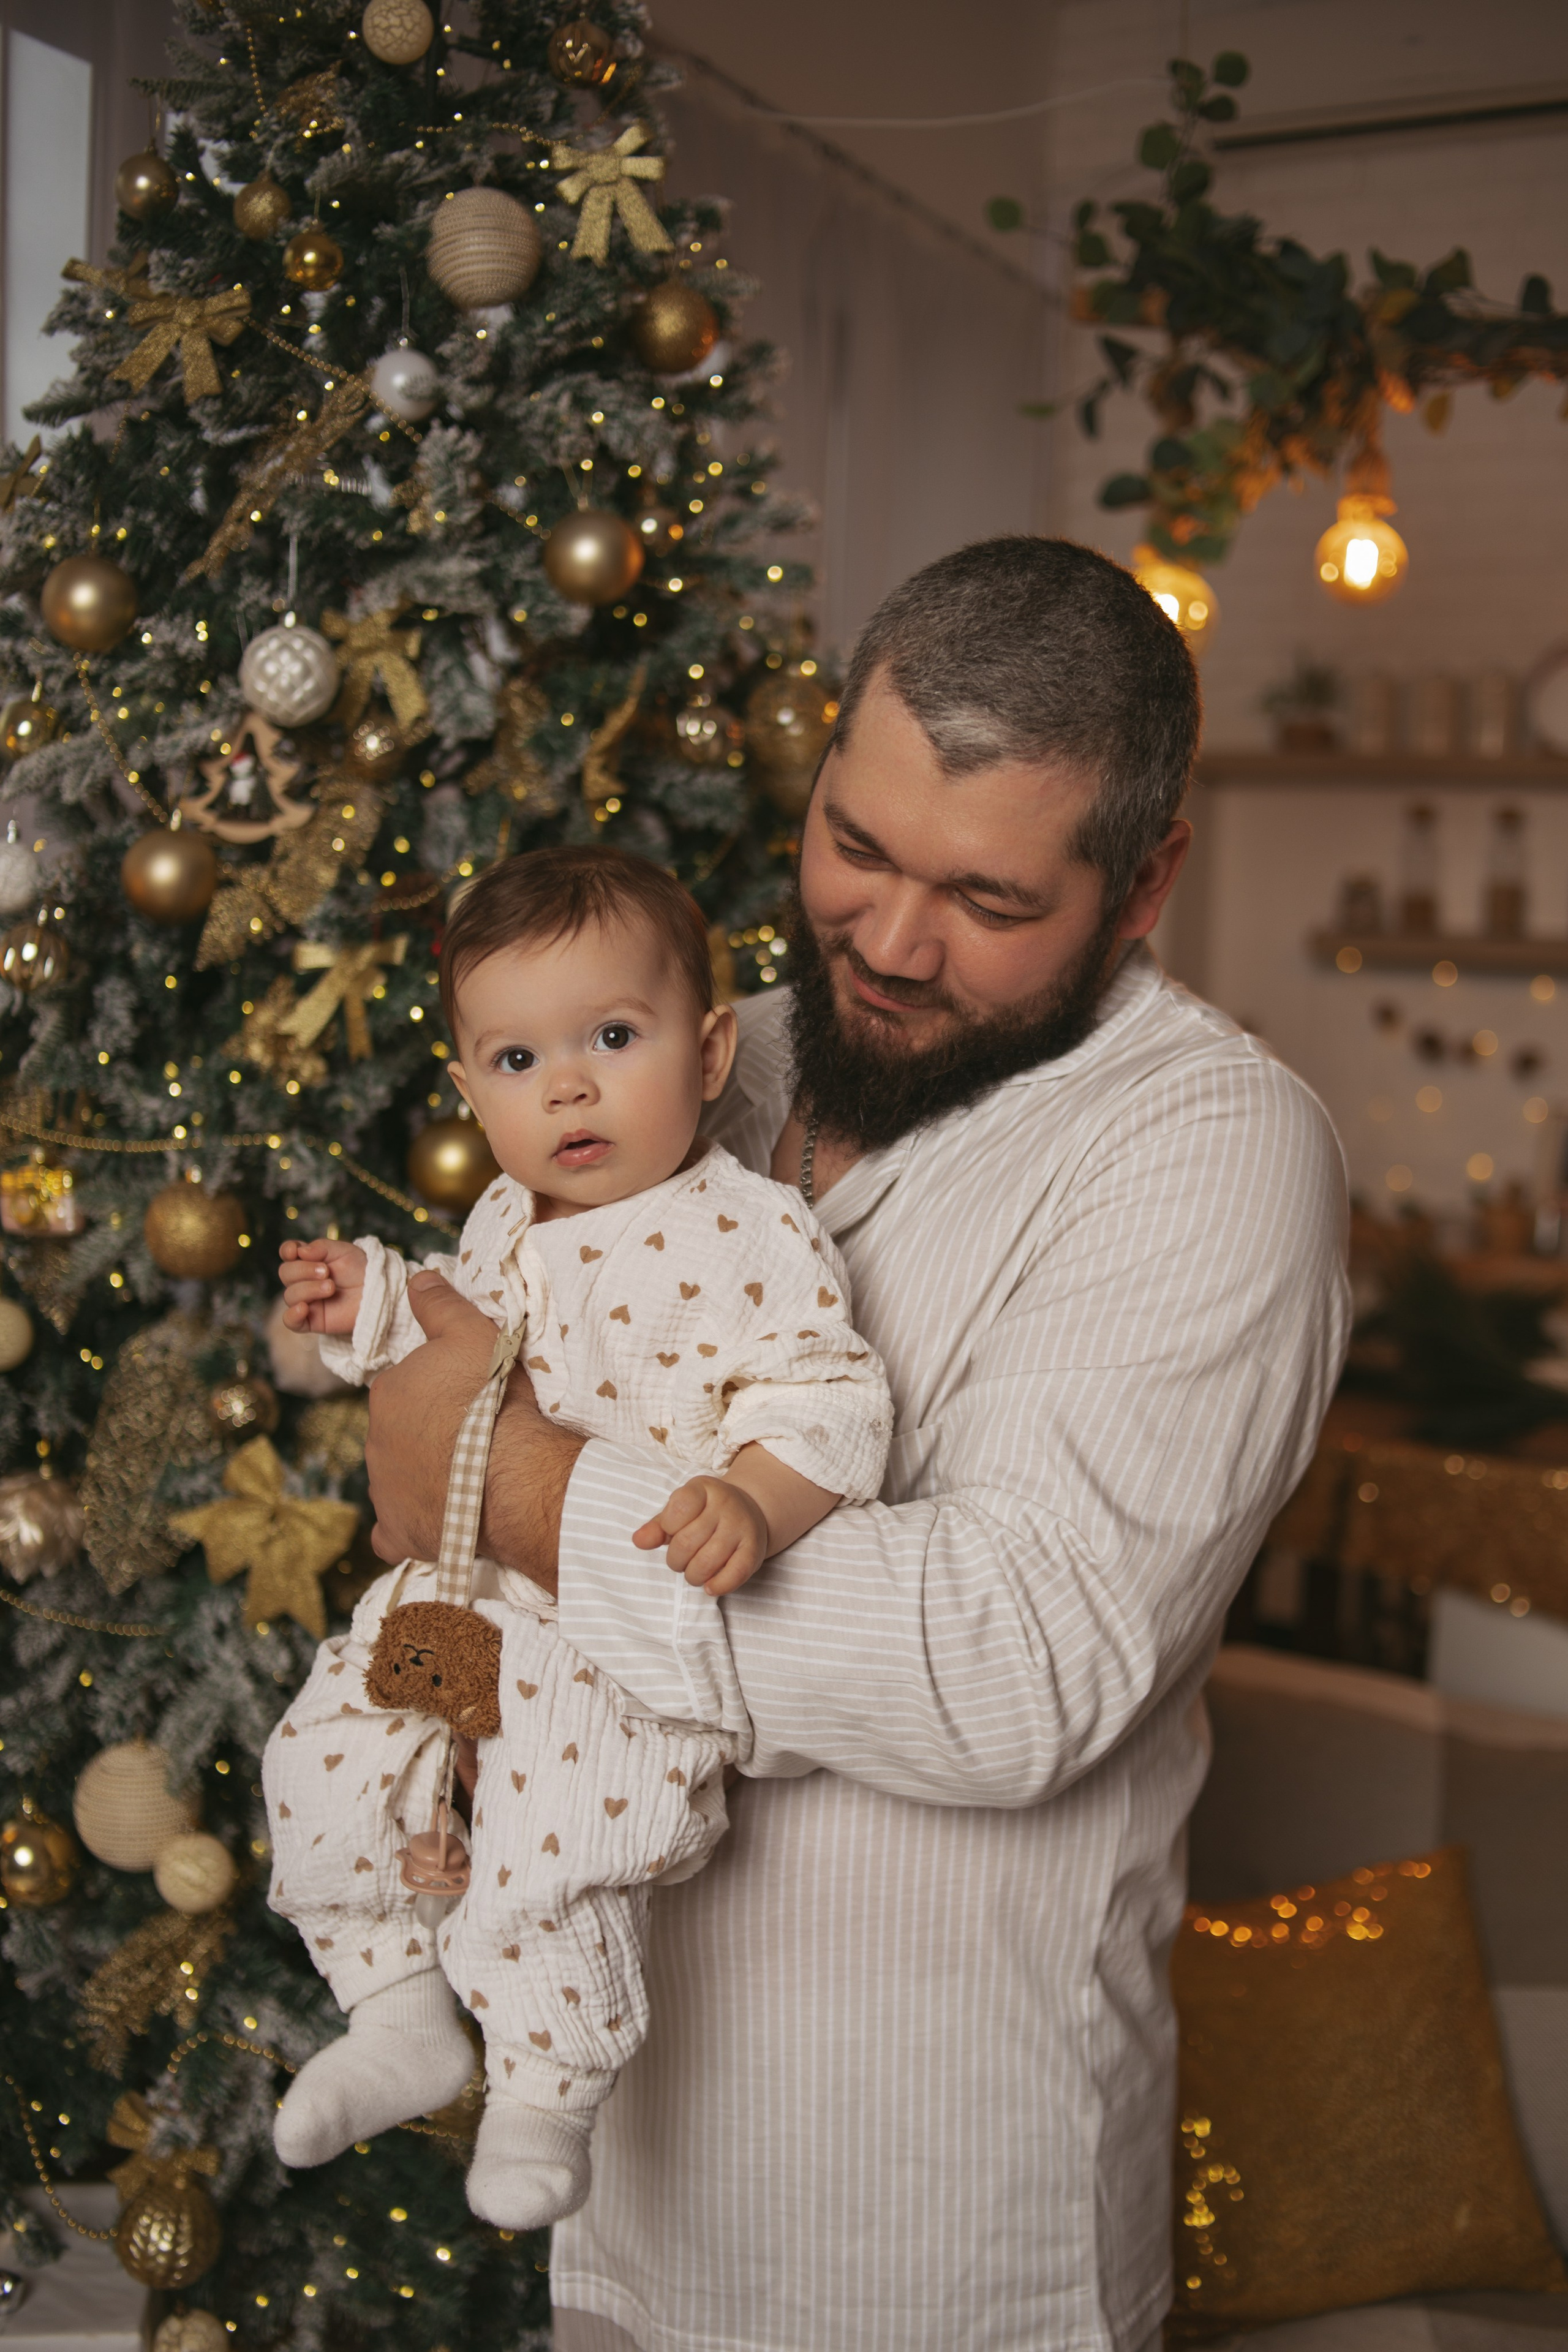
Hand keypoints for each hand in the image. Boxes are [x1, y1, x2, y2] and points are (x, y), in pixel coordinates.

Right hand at [279, 1237, 366, 1334]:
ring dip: (308, 1289)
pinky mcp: (311, 1320)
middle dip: (303, 1270)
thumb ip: (321, 1247)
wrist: (378, 1292)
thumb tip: (300, 1251)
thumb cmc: (361, 1270)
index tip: (295, 1251)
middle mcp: (304, 1280)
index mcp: (309, 1261)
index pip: (288, 1254)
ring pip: (290, 1296)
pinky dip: (292, 1315)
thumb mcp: (344, 1251)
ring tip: (331, 1288)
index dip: (287, 1251)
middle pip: (285, 1273)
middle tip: (326, 1272)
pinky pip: (290, 1321)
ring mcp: (306, 1301)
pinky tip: (304, 1308)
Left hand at [364, 1272, 582, 1590]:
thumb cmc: (492, 1399)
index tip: (467, 1399)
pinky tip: (438, 1516)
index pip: (404, 1389)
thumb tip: (416, 1279)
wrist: (509, 1474)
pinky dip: (412, 1522)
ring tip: (467, 1476)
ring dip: (423, 1475)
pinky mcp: (398, 1532)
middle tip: (471, 1435)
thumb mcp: (472, 1332)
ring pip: (397, 1477)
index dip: (436, 1393)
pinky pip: (395, 1529)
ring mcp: (383, 1491)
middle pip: (399, 1433)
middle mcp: (374, 1441)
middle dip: (427, 1433)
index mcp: (386, 1393)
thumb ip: (439, 1304)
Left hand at [632, 1475, 768, 1596]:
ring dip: (693, 1576)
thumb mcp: (680, 1511)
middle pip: (686, 1542)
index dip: (668, 1528)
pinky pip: (734, 1575)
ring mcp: (741, 1527)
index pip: (678, 1509)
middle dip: (676, 1560)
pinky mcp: (754, 1550)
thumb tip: (639, 1541)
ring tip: (694, 1572)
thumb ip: (658, 1526)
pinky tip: (710, 1586)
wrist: (750, 1512)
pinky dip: (717, 1586)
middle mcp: (725, 1505)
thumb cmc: (705, 1514)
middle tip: (680, 1560)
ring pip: (706, 1563)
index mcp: (703, 1489)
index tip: (673, 1531)